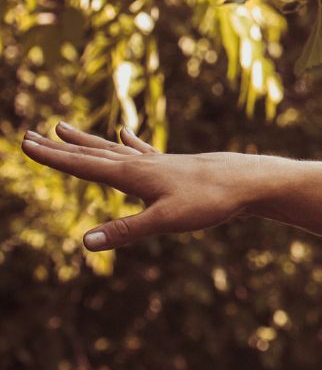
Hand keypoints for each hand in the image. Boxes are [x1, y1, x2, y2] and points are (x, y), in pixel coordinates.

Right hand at [20, 123, 255, 250]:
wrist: (247, 182)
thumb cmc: (210, 201)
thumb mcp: (165, 221)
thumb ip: (125, 231)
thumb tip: (85, 242)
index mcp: (132, 175)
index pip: (82, 165)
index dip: (53, 157)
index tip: (25, 144)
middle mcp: (139, 163)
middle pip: (91, 153)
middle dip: (59, 147)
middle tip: (29, 134)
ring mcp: (156, 162)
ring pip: (111, 148)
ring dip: (85, 140)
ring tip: (62, 127)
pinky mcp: (173, 165)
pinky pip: (143, 150)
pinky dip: (129, 141)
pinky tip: (125, 132)